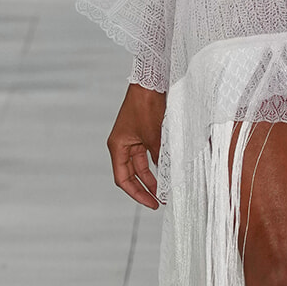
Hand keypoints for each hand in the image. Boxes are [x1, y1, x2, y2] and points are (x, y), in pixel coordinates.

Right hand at [107, 84, 165, 207]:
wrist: (150, 82)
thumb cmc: (146, 105)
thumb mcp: (154, 136)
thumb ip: (159, 157)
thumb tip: (167, 177)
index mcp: (117, 146)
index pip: (123, 179)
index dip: (137, 193)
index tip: (152, 203)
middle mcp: (123, 145)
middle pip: (132, 175)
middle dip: (146, 188)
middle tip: (160, 201)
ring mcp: (133, 140)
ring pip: (142, 166)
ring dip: (153, 178)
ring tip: (166, 190)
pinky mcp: (143, 135)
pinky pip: (149, 155)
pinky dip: (158, 164)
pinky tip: (168, 173)